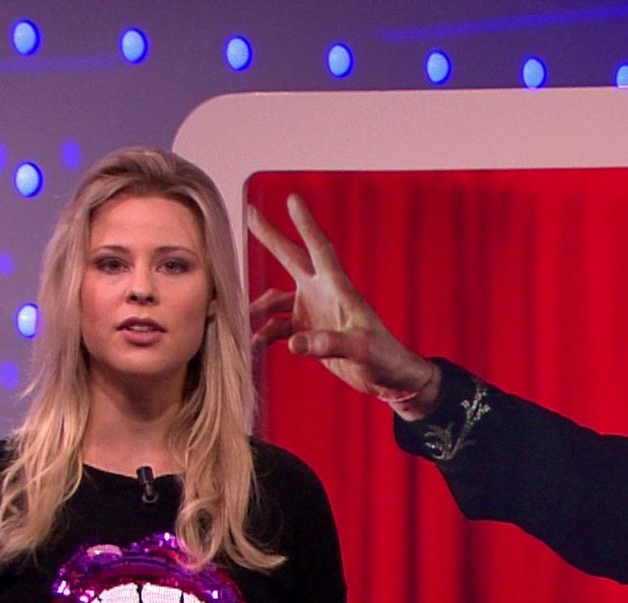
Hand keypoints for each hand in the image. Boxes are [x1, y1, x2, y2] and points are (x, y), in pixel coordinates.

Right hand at [245, 194, 440, 415]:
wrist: (389, 377)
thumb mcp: (360, 351)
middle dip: (271, 238)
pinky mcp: (309, 331)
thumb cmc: (384, 358)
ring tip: (238, 321)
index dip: (306, 225)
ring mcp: (315, 310)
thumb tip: (294, 343)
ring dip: (257, 308)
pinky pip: (278, 327)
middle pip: (292, 259)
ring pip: (276, 300)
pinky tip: (252, 346)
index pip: (320, 250)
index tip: (293, 200)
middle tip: (251, 214)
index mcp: (339, 289)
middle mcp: (323, 294)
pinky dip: (263, 335)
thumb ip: (329, 344)